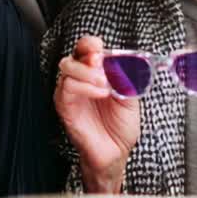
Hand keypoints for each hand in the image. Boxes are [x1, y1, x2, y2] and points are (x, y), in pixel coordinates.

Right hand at [53, 36, 139, 192]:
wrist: (116, 152)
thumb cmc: (121, 126)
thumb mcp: (131, 96)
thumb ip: (126, 77)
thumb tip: (121, 60)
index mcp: (96, 73)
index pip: (87, 48)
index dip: (92, 45)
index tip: (103, 51)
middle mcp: (81, 79)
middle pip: (74, 54)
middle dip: (88, 55)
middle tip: (101, 64)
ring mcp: (71, 92)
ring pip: (67, 66)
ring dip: (87, 72)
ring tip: (104, 85)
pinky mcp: (64, 105)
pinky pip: (67, 87)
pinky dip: (85, 87)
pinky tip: (100, 93)